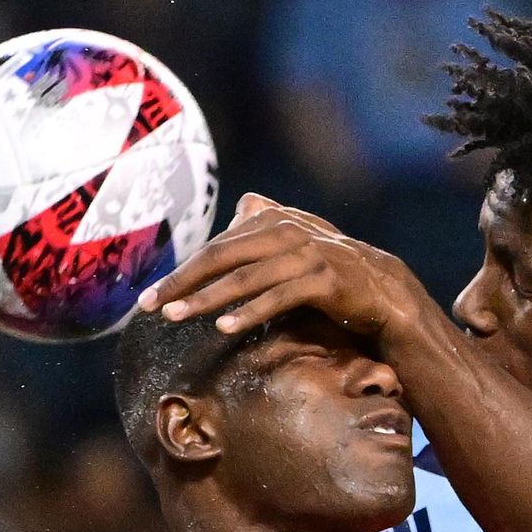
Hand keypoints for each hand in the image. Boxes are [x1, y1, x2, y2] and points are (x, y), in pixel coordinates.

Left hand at [137, 194, 431, 341]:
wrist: (382, 289)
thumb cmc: (330, 269)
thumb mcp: (296, 241)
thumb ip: (266, 224)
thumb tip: (244, 203)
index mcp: (272, 221)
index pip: (215, 247)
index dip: (180, 270)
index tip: (148, 296)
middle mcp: (286, 231)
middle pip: (222, 257)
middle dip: (182, 282)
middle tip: (150, 306)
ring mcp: (306, 255)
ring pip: (246, 278)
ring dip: (207, 298)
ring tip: (177, 317)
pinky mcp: (325, 280)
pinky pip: (279, 297)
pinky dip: (250, 312)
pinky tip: (225, 327)